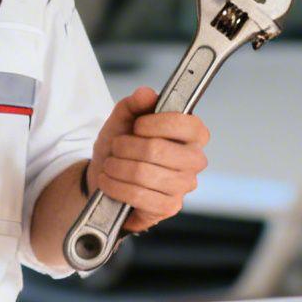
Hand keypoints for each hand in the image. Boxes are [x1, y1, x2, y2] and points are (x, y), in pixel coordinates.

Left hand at [89, 86, 208, 231]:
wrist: (107, 177)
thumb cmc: (123, 147)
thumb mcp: (123, 119)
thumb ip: (134, 103)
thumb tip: (146, 94)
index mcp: (192, 134)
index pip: (187, 125)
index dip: (156, 124)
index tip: (138, 126)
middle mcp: (194, 160)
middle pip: (157, 149)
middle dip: (126, 147)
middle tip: (117, 147)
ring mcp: (184, 186)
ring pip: (143, 173)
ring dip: (117, 167)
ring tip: (110, 165)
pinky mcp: (169, 207)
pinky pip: (138, 195)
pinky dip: (116, 187)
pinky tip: (109, 182)